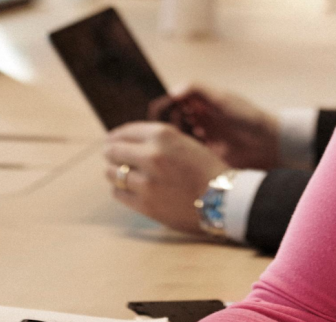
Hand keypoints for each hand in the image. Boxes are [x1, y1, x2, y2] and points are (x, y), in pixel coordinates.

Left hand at [102, 121, 229, 234]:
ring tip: (119, 173)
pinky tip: (128, 188)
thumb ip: (157, 139)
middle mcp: (152, 156)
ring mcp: (147, 182)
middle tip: (111, 156)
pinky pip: (118, 193)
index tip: (112, 140)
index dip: (116, 136)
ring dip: (113, 172)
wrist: (224, 199)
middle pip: (113, 151)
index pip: (125, 131)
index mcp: (163, 136)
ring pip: (112, 173)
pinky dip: (120, 190)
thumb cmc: (206, 169)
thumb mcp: (184, 142)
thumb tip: (126, 140)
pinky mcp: (145, 204)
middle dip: (111, 153)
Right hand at [152, 84, 280, 169]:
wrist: (269, 145)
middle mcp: (199, 118)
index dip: (164, 106)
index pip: (172, 101)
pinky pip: (186, 153)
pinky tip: (186, 155)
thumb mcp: (222, 99)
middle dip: (167, 124)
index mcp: (201, 101)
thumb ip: (197, 89)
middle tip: (175, 130)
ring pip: (176, 137)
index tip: (161, 114)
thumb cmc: (248, 117)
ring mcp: (202, 137)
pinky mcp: (205, 154)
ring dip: (174, 140)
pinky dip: (182, 153)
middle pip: (170, 119)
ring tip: (181, 143)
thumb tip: (171, 92)